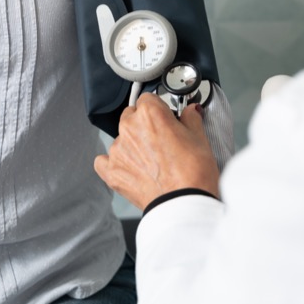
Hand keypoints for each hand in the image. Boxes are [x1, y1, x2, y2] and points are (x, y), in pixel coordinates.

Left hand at [93, 93, 220, 210]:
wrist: (184, 204)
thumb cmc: (193, 172)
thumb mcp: (199, 137)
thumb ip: (191, 117)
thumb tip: (190, 111)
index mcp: (149, 113)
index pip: (149, 99)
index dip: (161, 109)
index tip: (168, 119)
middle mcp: (129, 127)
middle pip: (132, 115)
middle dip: (145, 124)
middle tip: (163, 141)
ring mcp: (117, 150)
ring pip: (121, 138)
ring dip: (133, 144)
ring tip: (152, 161)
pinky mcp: (112, 171)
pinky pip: (103, 160)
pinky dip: (114, 162)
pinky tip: (128, 167)